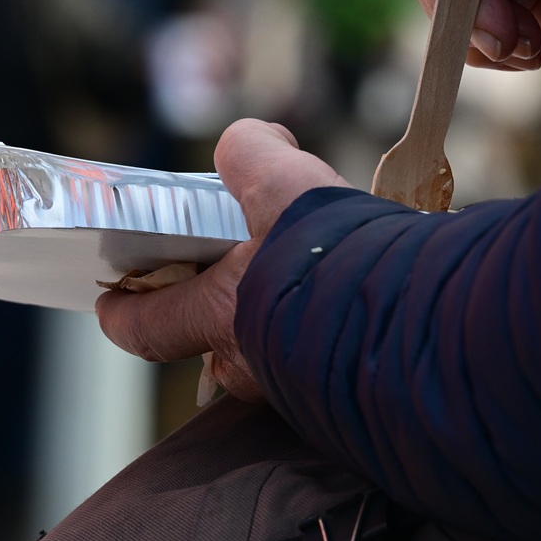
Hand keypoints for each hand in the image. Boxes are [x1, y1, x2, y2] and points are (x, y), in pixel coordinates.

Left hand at [95, 119, 350, 400]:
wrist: (431, 315)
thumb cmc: (338, 254)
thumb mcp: (283, 182)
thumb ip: (251, 153)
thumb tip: (247, 142)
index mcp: (222, 319)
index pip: (149, 329)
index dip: (124, 316)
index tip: (109, 306)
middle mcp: (256, 368)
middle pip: (215, 343)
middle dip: (219, 311)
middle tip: (230, 274)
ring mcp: (304, 391)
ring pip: (272, 353)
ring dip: (277, 322)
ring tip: (307, 276)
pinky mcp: (352, 397)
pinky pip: (321, 363)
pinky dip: (325, 331)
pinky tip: (355, 298)